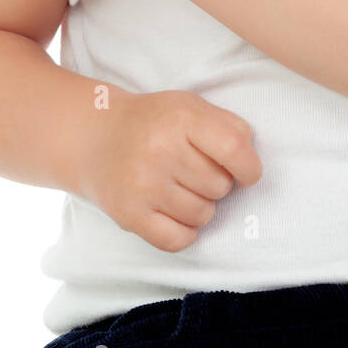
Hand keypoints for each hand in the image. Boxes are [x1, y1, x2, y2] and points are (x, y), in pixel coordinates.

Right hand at [79, 90, 262, 252]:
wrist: (96, 137)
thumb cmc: (154, 123)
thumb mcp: (191, 107)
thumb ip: (228, 126)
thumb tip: (251, 161)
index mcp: (181, 117)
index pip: (235, 149)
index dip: (250, 167)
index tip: (246, 173)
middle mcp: (160, 150)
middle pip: (221, 186)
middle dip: (217, 183)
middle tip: (194, 171)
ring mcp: (143, 185)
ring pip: (203, 215)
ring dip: (200, 205)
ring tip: (180, 187)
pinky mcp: (130, 215)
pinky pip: (179, 240)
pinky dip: (184, 231)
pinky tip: (173, 211)